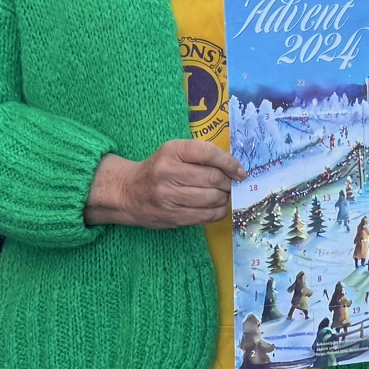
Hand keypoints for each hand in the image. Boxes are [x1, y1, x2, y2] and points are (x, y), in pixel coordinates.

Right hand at [85, 140, 236, 227]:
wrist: (128, 192)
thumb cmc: (158, 169)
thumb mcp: (174, 153)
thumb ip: (201, 155)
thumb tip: (234, 167)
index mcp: (171, 151)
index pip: (208, 153)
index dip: (230, 163)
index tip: (240, 171)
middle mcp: (168, 172)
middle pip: (213, 178)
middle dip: (228, 182)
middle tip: (230, 184)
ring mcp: (169, 197)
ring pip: (212, 198)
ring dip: (224, 198)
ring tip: (222, 195)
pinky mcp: (172, 217)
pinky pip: (206, 216)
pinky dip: (218, 211)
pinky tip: (217, 207)